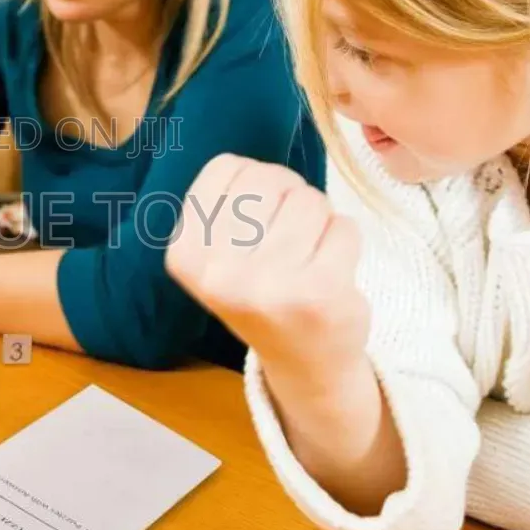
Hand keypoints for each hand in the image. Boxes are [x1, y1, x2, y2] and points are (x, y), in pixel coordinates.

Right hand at [166, 155, 368, 383]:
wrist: (302, 362)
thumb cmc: (262, 289)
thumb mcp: (217, 249)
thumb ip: (227, 200)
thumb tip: (259, 169)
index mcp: (185, 252)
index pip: (229, 167)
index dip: (254, 182)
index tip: (256, 221)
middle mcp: (218, 271)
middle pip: (272, 179)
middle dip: (290, 197)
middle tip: (289, 241)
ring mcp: (269, 284)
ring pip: (311, 200)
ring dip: (319, 220)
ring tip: (309, 256)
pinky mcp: (319, 293)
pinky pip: (344, 226)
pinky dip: (345, 241)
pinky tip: (331, 272)